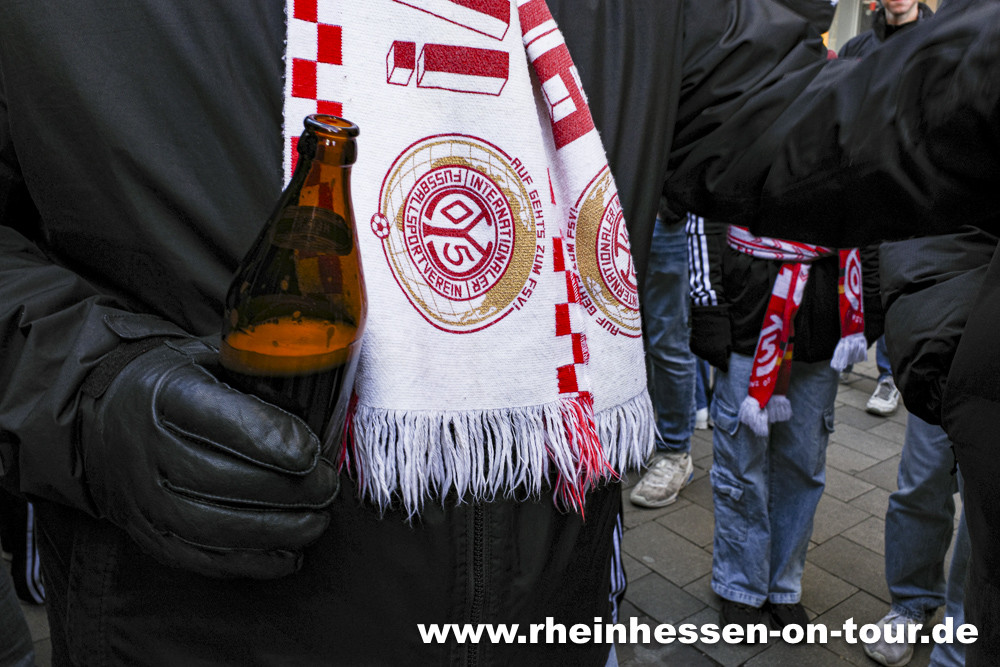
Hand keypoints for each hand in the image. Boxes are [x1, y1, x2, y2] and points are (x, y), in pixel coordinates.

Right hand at [78, 336, 337, 579]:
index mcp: (166, 395)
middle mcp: (150, 449)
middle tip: (328, 486)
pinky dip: (254, 563)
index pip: (220, 420)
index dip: (273, 438)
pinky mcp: (152, 537)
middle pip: (224, 478)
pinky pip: (205, 560)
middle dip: (288, 488)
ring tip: (318, 520)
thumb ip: (258, 374)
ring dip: (278, 530)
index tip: (312, 450)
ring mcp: (147, 499)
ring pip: (216, 527)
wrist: (106, 421)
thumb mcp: (209, 358)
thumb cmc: (177, 386)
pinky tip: (291, 554)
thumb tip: (308, 410)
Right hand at [689, 306, 731, 371]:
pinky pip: (698, 352)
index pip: (722, 365)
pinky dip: (702, 349)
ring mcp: (699, 350)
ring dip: (709, 354)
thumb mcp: (728, 339)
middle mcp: (707, 354)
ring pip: (705, 357)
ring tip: (712, 344)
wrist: (706, 314)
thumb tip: (725, 358)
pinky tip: (705, 342)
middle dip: (717, 359)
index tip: (725, 367)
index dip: (724, 366)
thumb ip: (726, 351)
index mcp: (718, 353)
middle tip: (719, 353)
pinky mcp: (692, 346)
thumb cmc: (720, 325)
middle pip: (713, 362)